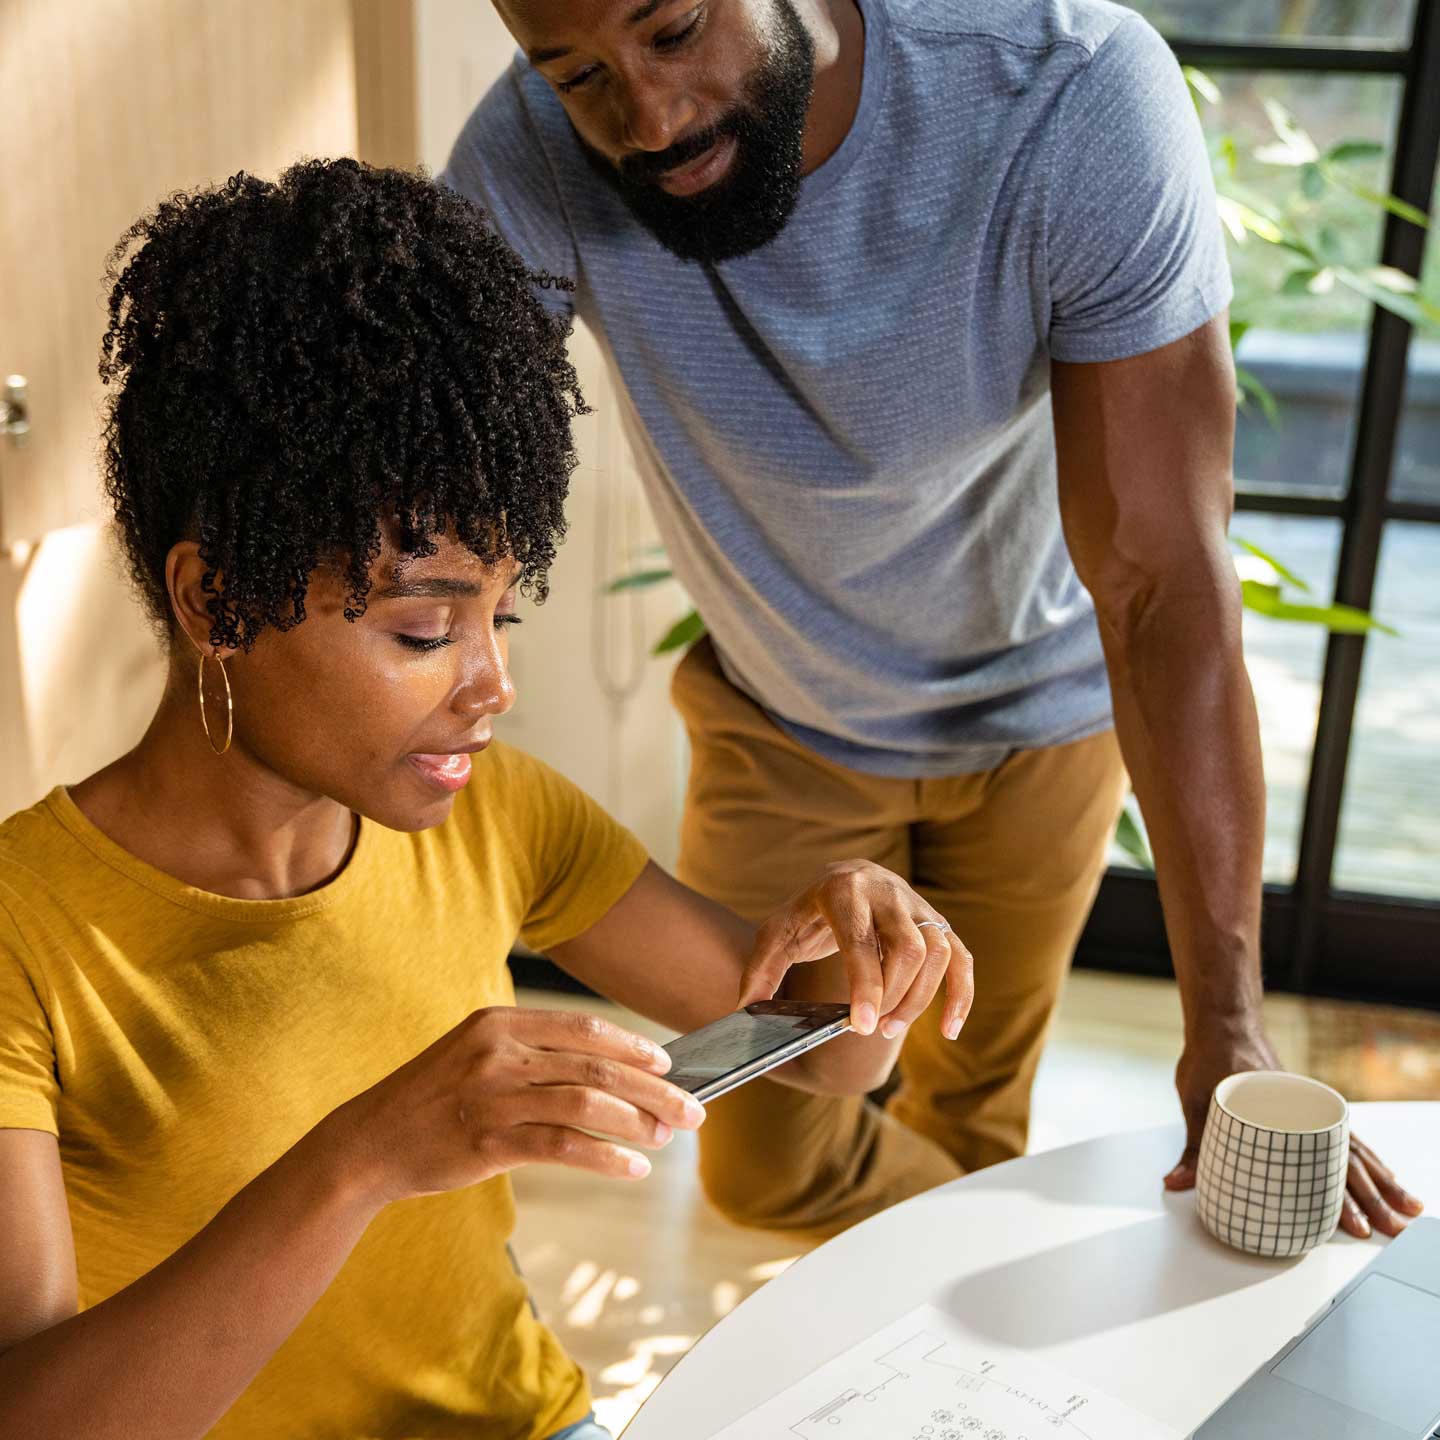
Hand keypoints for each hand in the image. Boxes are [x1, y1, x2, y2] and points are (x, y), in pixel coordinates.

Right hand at [323, 1007, 705, 1207]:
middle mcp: (499, 1053)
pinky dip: (606, 1157)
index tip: (668, 1063)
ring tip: (666, 1138)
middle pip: (597, 1067)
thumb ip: (534, 1055)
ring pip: (588, 1105)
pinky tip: (632, 1167)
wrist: (369, 1142)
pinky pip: (565, 1147)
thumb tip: (609, 1072)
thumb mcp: (477, 1055)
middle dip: (654, 1089)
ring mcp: (494, 1097)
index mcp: (499, 1022)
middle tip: (691, 1109)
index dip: (632, 1046)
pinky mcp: (490, 1142)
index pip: (584, 1029)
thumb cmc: (433, 1099)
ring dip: (637, 1122)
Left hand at [737, 859, 973, 1041]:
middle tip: (871, 1027)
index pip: (861, 940)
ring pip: (938, 952)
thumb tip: (745, 1012)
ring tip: (889, 1027)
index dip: (866, 984)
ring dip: (919, 998)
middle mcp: (886, 891)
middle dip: (893, 995)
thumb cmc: (807, 912)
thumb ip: (760, 970)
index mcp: (843, 890)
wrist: (841, 878)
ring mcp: (917, 905)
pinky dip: (960, 995)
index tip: (862, 1026)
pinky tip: (949, 1030)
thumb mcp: (776, 934)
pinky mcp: (936, 922)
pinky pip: (961, 958)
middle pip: (909, 947)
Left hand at [1164, 1019, 1424, 1237]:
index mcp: (1284, 1111)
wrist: (1225, 1021)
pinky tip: (1385, 1179)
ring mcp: (1313, 1111)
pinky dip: (1369, 1160)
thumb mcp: (1196, 1100)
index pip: (1321, 1162)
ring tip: (1407, 1213)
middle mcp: (1307, 1112)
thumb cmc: (1210, 1056)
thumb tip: (1177, 1183)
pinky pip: (1348, 1139)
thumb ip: (1194, 1146)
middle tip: (1394, 1231)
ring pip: (1356, 1152)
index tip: (1356, 1224)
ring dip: (1382, 1183)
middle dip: (1373, 1199)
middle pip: (1347, 1162)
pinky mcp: (1310, 1110)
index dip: (1340, 1197)